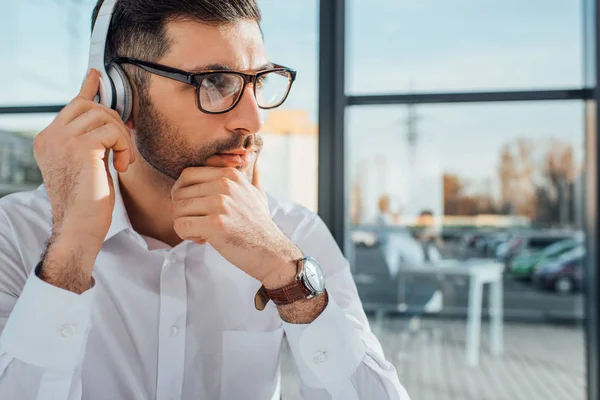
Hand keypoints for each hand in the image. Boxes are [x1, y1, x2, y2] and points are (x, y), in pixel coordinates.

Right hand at [34, 69, 134, 254]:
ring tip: (123, 161)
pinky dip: (125, 147)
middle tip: (124, 149)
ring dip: (122, 138)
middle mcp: (50, 136)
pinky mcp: (80, 148)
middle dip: (116, 123)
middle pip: (91, 107)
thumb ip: (90, 139)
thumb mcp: (87, 163)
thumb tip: (106, 115)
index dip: (88, 89)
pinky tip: (122, 167)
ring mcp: (62, 140)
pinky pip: (113, 131)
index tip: (96, 74)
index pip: (72, 105)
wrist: (80, 227)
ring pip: (104, 116)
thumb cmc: (87, 202)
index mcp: (47, 140)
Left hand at [171, 160, 301, 286]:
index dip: (182, 193)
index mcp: (230, 174)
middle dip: (182, 212)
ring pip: (177, 209)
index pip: (187, 175)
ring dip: (184, 224)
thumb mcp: (257, 194)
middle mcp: (225, 184)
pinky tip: (202, 239)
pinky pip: (181, 225)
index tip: (194, 208)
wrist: (271, 252)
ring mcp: (221, 203)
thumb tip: (253, 158)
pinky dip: (186, 235)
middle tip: (198, 223)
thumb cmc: (259, 225)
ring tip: (201, 232)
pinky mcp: (216, 224)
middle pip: (178, 193)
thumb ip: (252, 176)